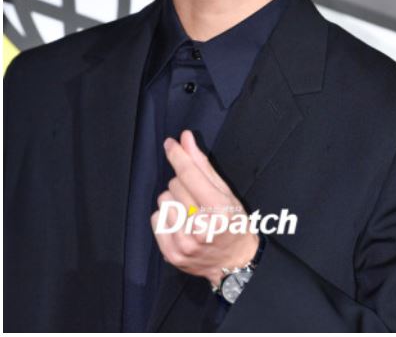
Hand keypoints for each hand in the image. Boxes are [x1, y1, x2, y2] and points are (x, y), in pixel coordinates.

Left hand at [150, 130, 258, 286]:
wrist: (234, 262)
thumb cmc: (233, 222)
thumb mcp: (225, 191)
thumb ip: (202, 164)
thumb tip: (185, 138)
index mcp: (219, 210)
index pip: (189, 174)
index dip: (178, 155)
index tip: (170, 143)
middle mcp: (201, 229)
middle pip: (174, 185)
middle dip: (183, 185)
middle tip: (196, 197)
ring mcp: (185, 244)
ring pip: (163, 201)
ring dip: (174, 201)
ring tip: (190, 212)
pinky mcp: (173, 254)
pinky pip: (156, 219)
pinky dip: (166, 217)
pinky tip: (181, 224)